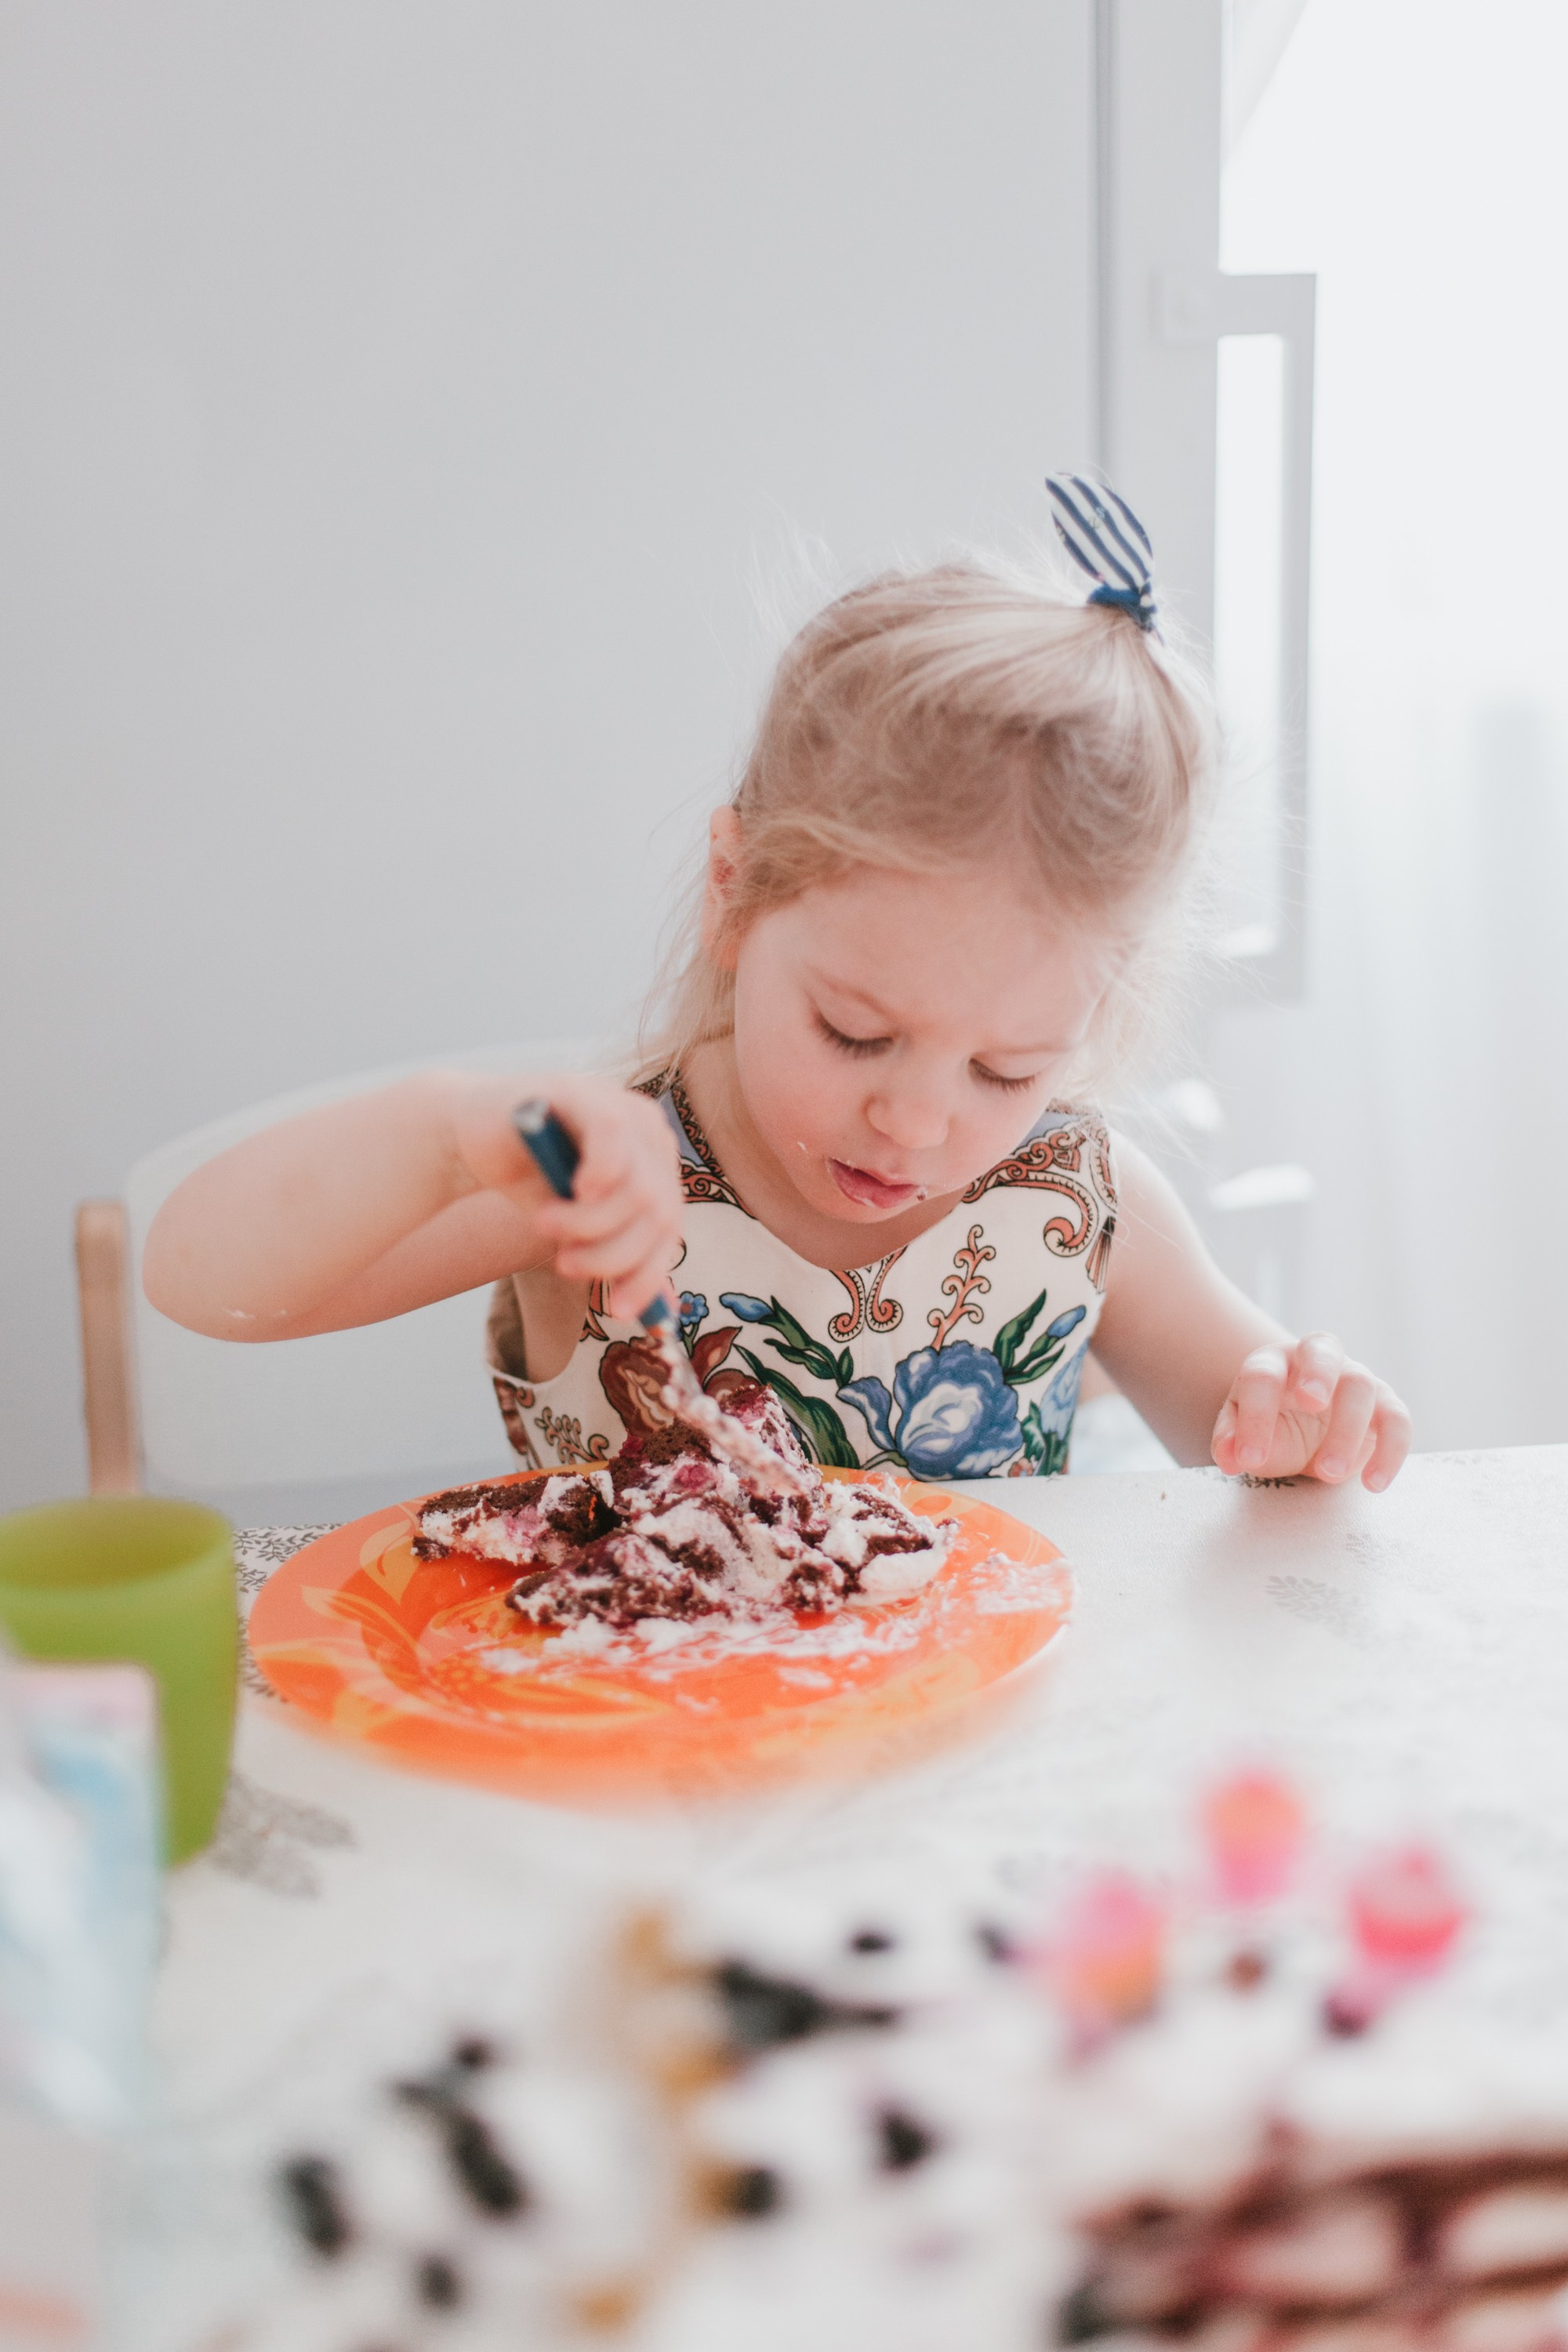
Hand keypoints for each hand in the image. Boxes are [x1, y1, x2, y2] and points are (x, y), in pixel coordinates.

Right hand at [452, 1072, 682, 1321]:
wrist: (471, 1138)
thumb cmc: (530, 1181)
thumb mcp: (580, 1229)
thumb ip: (622, 1256)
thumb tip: (664, 1314)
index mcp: (656, 1165)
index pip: (669, 1229)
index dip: (648, 1275)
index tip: (617, 1311)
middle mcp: (650, 1134)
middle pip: (658, 1216)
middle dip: (611, 1255)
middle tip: (565, 1264)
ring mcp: (621, 1108)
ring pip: (638, 1190)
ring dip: (588, 1224)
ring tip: (545, 1225)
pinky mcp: (585, 1093)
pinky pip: (613, 1137)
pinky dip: (600, 1174)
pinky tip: (574, 1189)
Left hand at [1211, 1333, 1410, 1492]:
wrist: (1307, 1426)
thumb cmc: (1272, 1425)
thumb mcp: (1244, 1434)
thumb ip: (1232, 1442)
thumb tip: (1230, 1457)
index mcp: (1274, 1362)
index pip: (1262, 1376)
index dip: (1255, 1417)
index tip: (1249, 1459)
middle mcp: (1316, 1359)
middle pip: (1322, 1350)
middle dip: (1318, 1373)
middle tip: (1312, 1405)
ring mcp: (1354, 1378)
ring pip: (1361, 1386)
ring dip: (1347, 1430)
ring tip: (1329, 1473)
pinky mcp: (1385, 1404)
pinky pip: (1397, 1421)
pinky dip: (1390, 1452)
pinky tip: (1373, 1484)